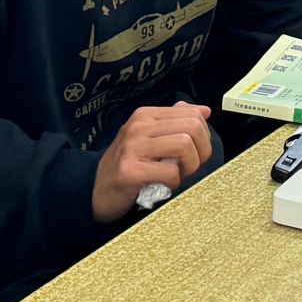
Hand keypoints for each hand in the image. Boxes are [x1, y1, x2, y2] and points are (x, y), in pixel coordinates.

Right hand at [92, 103, 213, 221]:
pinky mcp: (130, 171)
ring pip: (184, 145)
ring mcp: (133, 147)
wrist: (97, 190)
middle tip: (190, 166)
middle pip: (192, 127)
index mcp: (146, 115)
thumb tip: (204, 111)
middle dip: (201, 151)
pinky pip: (171, 172)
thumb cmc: (128, 164)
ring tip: (178, 174)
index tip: (195, 151)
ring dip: (189, 166)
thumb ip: (175, 122)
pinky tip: (163, 185)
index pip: (192, 113)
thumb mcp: (149, 137)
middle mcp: (139, 126)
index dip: (203, 135)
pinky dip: (174, 183)